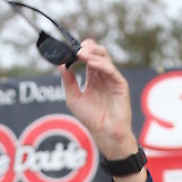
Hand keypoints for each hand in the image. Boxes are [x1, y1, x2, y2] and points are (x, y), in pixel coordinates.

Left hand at [59, 39, 138, 160]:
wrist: (105, 132)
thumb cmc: (91, 119)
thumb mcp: (74, 99)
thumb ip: (68, 82)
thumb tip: (60, 65)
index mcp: (93, 79)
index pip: (88, 58)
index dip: (81, 51)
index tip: (70, 49)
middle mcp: (103, 76)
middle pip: (98, 54)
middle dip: (88, 48)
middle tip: (77, 48)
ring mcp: (112, 79)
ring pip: (105, 58)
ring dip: (93, 54)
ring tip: (81, 53)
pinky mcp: (120, 84)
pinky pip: (111, 70)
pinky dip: (101, 65)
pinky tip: (91, 63)